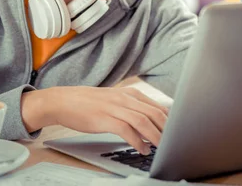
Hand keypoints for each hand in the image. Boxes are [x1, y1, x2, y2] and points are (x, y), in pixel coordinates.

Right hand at [21, 86, 167, 154]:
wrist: (63, 101)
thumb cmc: (89, 103)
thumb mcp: (114, 100)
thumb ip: (132, 108)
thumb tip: (151, 120)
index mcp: (130, 93)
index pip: (157, 106)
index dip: (170, 121)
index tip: (178, 132)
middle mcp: (125, 98)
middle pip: (154, 113)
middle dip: (168, 129)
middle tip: (175, 143)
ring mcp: (115, 107)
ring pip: (143, 121)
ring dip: (156, 136)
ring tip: (163, 148)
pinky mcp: (104, 118)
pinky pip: (126, 130)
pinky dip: (137, 141)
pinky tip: (142, 148)